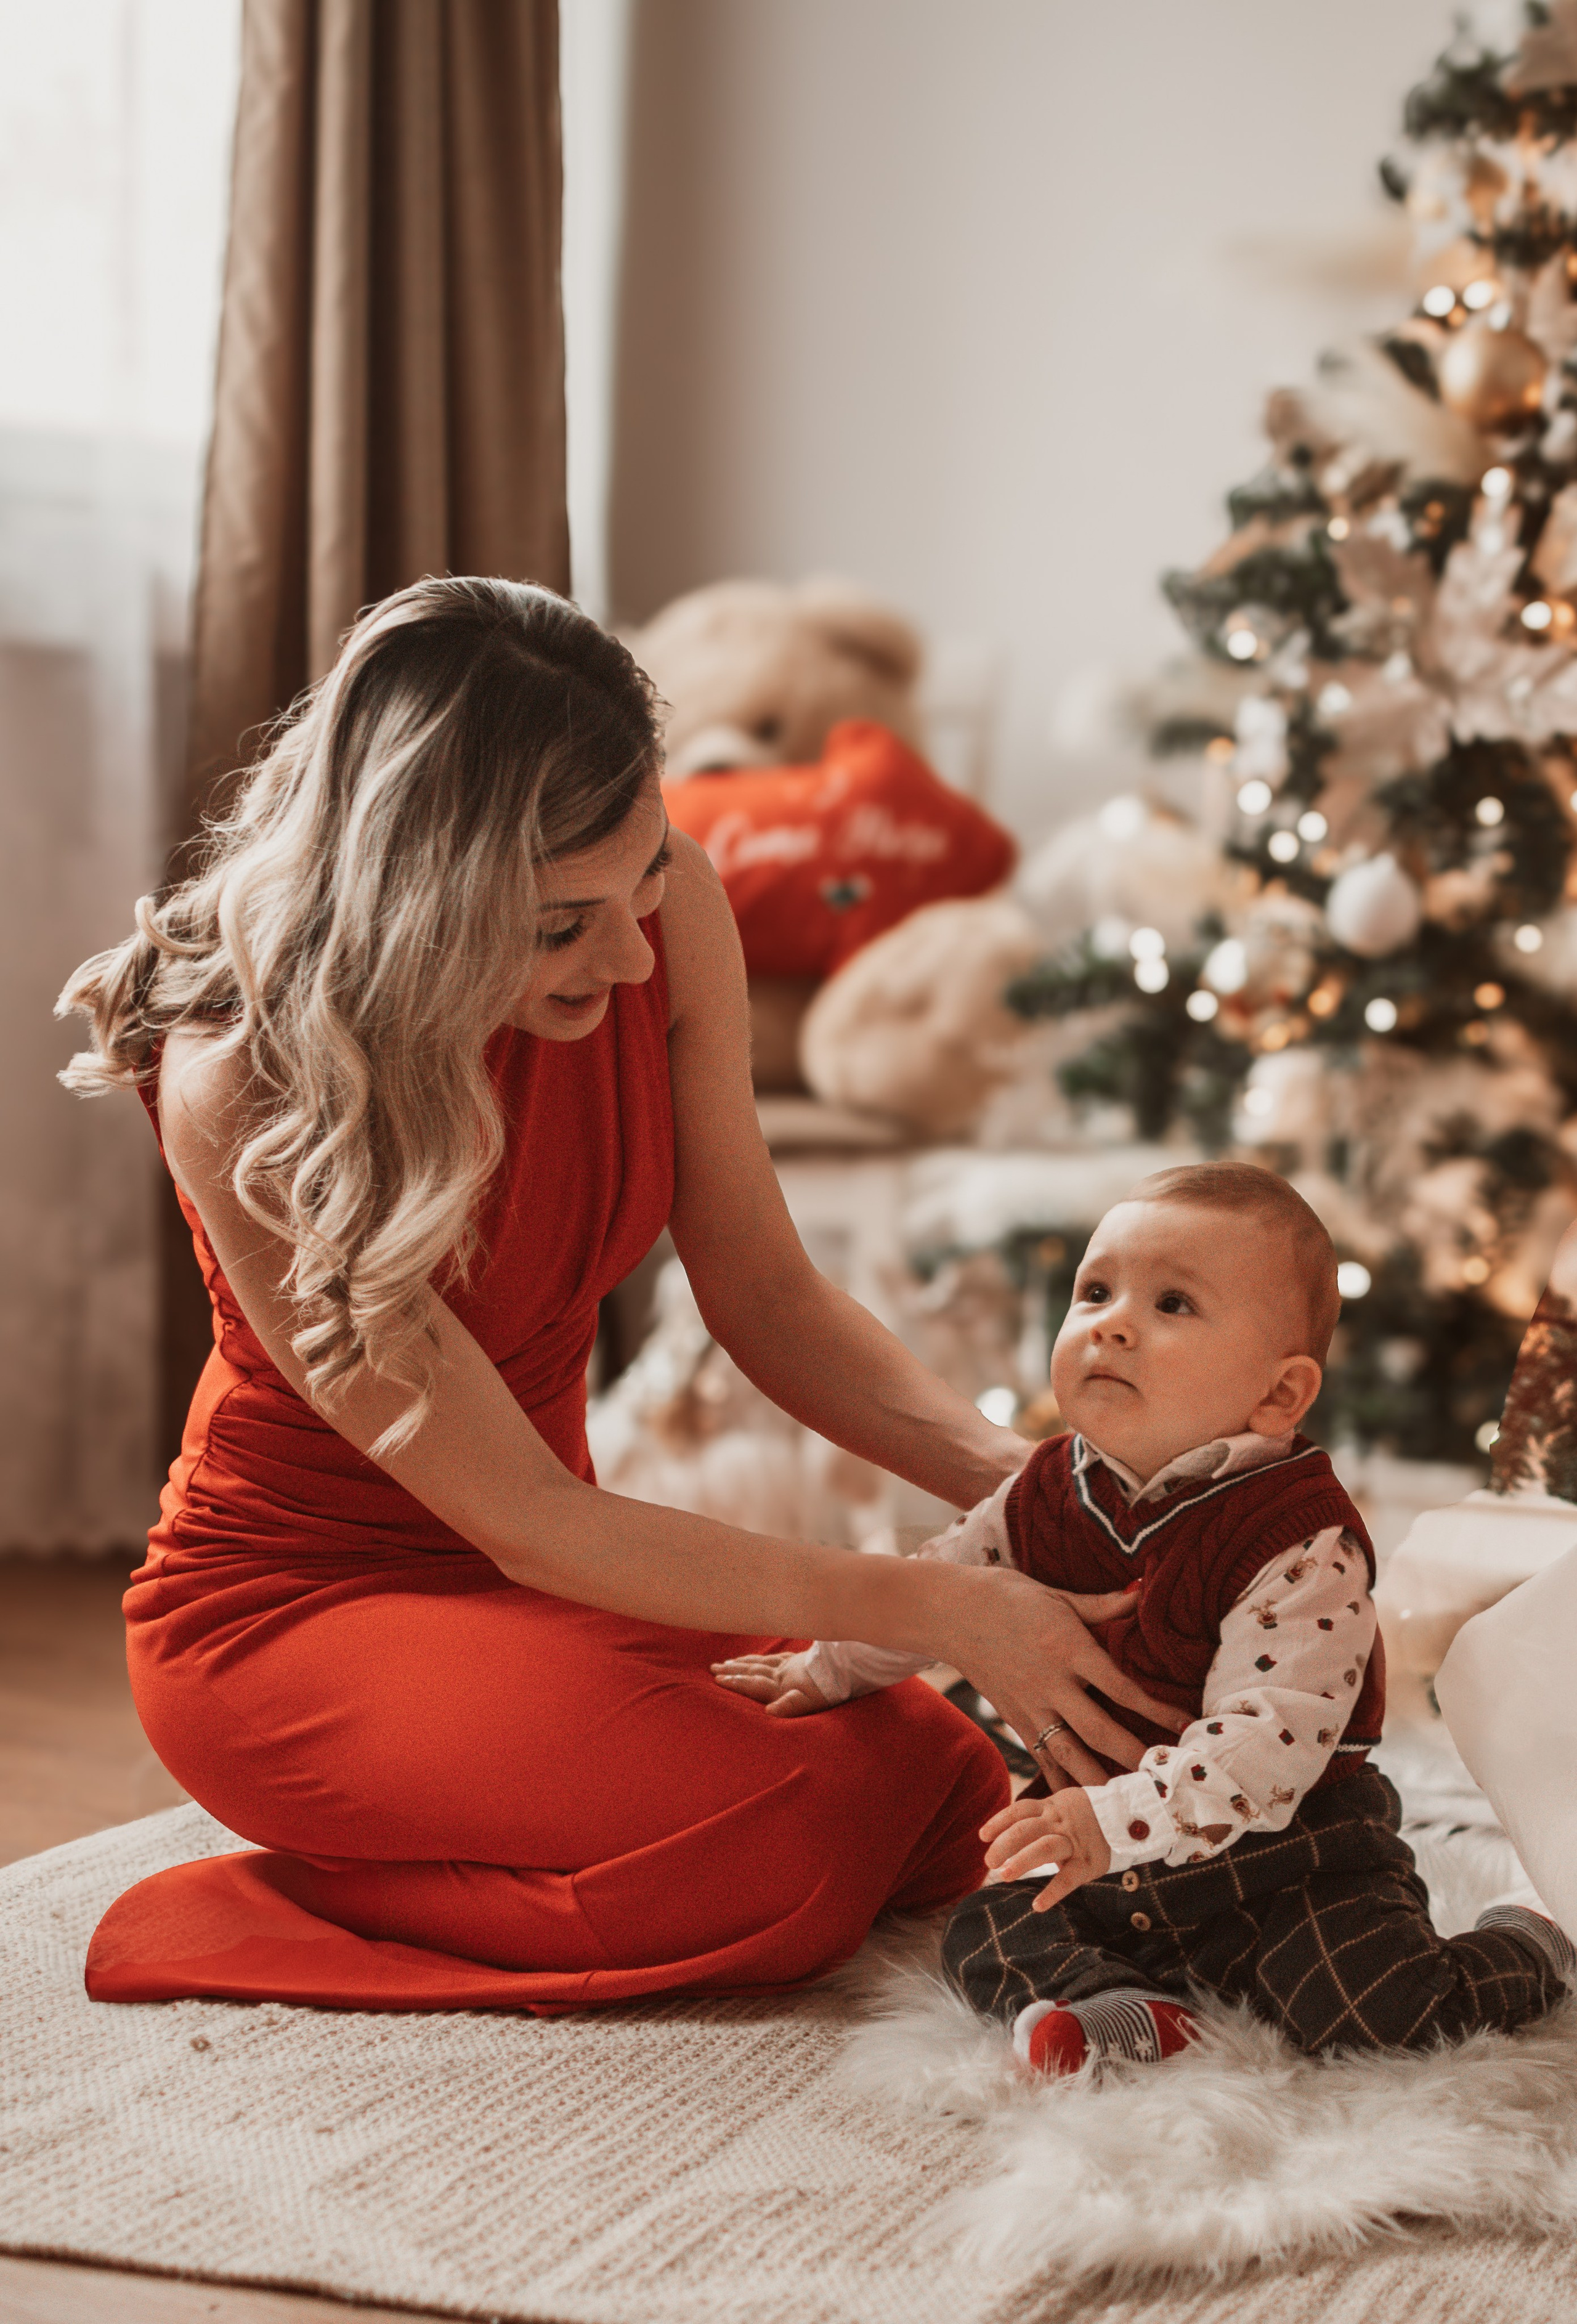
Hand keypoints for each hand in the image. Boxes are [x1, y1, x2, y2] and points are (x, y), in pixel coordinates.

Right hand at [710, 1650, 830, 1717]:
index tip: (717, 1679)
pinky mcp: (801, 1659)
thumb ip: (790, 1706)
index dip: (735, 1682)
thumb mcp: (812, 1702)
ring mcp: (791, 1664)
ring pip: (762, 1662)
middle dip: (733, 1670)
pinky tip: (761, 1658)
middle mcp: (783, 1673)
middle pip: (753, 1670)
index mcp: (782, 1686)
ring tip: (728, 1662)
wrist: (847, 1666)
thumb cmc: (829, 1689)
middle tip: (714, 1668)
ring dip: (743, 1662)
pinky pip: (776, 1657)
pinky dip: (763, 1658)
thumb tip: (769, 1712)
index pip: (754, 1684)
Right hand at [935, 1566, 1187, 1788]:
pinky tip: (1079, 1803)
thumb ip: (1102, 1605)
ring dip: (1099, 1780)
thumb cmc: (1009, 1597)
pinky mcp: (1014, 1720)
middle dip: (1134, 1755)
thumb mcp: (1058, 1596)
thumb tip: (1141, 1591)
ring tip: (1128, 1802)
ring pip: (1069, 1754)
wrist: (952, 1612)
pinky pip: (1041, 1758)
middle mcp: (1051, 1682)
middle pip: (1099, 1729)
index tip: (1185, 1724)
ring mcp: (1030, 1706)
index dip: (1156, 1709)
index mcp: (1068, 1647)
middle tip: (1165, 1776)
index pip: (1121, 1686)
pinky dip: (1060, 1783)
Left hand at [982, 1786, 1111, 1911]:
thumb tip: (1007, 1835)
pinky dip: (1053, 1892)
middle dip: (1005, 1844)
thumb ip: (1039, 1817)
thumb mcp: (1062, 1806)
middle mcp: (1060, 1822)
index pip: (1020, 1810)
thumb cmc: (1086, 1815)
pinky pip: (1068, 1878)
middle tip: (989, 1862)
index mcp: (1051, 1807)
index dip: (999, 1821)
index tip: (982, 1836)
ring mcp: (1074, 1841)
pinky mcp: (1089, 1862)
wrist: (1128, 1816)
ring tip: (1003, 1875)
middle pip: (1026, 1828)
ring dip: (1022, 1861)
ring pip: (1045, 1847)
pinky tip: (1037, 1906)